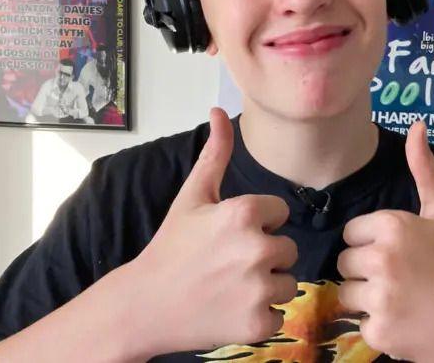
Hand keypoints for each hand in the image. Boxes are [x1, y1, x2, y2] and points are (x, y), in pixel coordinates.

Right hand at [127, 107, 298, 355]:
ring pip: (287, 283)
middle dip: (264, 256)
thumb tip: (219, 110)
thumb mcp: (192, 196)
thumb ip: (215, 153)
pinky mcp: (258, 323)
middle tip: (229, 264)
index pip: (280, 213)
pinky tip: (231, 309)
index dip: (258, 223)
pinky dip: (259, 317)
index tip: (230, 235)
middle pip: (288, 249)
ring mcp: (258, 288)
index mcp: (244, 212)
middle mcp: (257, 248)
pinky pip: (279, 315)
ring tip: (230, 286)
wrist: (144, 304)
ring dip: (266, 287)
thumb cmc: (171, 247)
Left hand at [337, 120, 433, 361]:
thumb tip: (417, 124)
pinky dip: (379, 329)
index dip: (372, 244)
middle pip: (344, 264)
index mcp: (393, 226)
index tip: (401, 255)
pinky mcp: (381, 332)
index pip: (352, 234)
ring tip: (402, 300)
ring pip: (346, 295)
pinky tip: (406, 322)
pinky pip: (360, 326)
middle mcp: (382, 258)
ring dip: (368, 301)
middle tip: (402, 280)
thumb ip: (425, 170)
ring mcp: (381, 297)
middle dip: (366, 272)